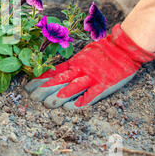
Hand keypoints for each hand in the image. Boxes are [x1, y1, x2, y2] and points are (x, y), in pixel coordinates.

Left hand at [26, 24, 154, 108]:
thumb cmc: (105, 49)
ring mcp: (92, 77)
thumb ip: (73, 63)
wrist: (125, 47)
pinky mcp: (104, 85)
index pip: (54, 72)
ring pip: (71, 88)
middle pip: (58, 81)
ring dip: (57, 97)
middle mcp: (80, 70)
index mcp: (75, 62)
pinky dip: (80, 102)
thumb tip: (57, 71)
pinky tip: (69, 108)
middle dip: (44, 89)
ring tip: (46, 104)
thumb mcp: (85, 53)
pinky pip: (90, 96)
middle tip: (32, 97)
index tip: (29, 86)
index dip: (40, 79)